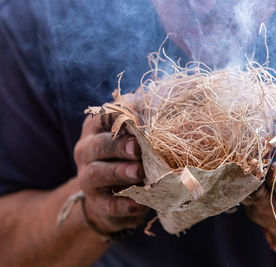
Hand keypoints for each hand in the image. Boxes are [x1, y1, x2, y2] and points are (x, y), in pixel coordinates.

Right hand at [74, 111, 147, 232]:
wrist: (111, 196)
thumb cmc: (126, 156)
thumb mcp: (129, 134)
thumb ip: (137, 117)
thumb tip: (146, 95)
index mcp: (95, 129)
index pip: (103, 118)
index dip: (120, 118)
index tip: (137, 120)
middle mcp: (86, 151)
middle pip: (99, 145)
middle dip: (118, 145)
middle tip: (137, 147)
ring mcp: (88, 178)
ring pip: (98, 173)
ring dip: (119, 172)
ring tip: (138, 172)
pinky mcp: (98, 203)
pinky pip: (109, 204)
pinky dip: (124, 203)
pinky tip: (139, 202)